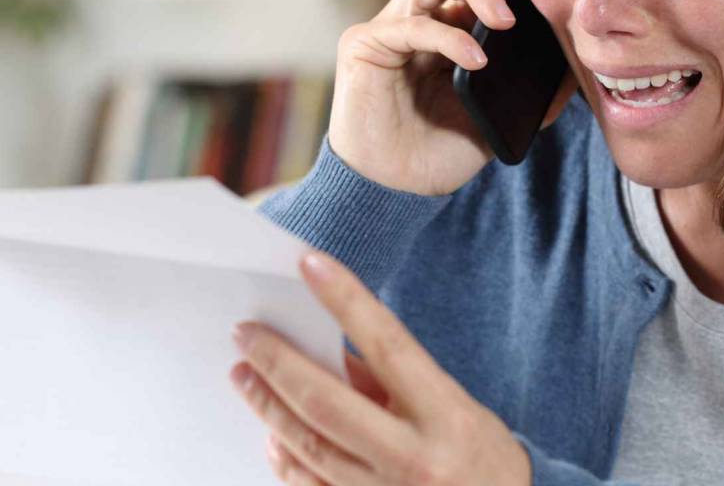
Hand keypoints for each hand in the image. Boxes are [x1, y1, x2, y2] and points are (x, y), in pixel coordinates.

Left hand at [228, 250, 531, 485]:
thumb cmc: (479, 455)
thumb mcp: (451, 406)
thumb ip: (390, 379)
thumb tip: (329, 348)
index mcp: (445, 416)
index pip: (387, 344)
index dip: (346, 300)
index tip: (310, 264)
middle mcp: (413, 458)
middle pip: (325, 402)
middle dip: (277, 364)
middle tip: (245, 335)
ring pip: (307, 446)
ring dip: (268, 406)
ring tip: (244, 374)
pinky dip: (285, 459)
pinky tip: (271, 435)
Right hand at [327, 0, 576, 195]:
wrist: (396, 191)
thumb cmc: (439, 150)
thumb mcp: (497, 115)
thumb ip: (529, 91)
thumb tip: (576, 69)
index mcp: (444, 23)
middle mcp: (415, 16)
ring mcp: (388, 27)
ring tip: (506, 21)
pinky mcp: (365, 47)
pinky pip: (410, 26)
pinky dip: (448, 38)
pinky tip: (476, 60)